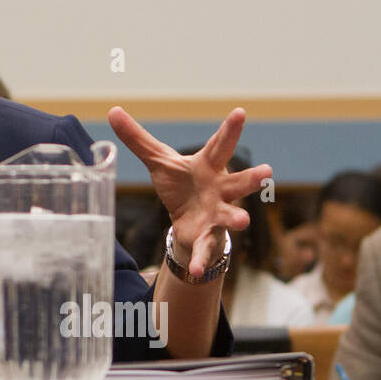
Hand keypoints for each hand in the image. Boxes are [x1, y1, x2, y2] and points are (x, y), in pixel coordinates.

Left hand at [108, 107, 270, 279]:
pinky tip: (195, 269)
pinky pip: (205, 248)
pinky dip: (199, 259)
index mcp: (208, 166)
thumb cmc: (180, 184)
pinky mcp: (207, 237)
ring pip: (230, 215)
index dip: (230, 129)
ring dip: (237, 218)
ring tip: (243, 221)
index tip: (240, 112)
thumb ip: (137, 138)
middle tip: (267, 171)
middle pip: (238, 182)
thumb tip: (113, 110)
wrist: (187, 221)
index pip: (219, 145)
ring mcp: (217, 214)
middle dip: (252, 177)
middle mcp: (220, 189)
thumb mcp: (158, 160)